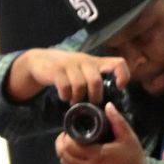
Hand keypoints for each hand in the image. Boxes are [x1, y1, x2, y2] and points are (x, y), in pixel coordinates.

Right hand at [15, 49, 129, 104]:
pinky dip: (66, 96)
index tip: (119, 87)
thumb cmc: (67, 70)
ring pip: (80, 85)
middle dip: (94, 96)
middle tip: (90, 103)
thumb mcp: (83, 71)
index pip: (118, 63)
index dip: (123, 75)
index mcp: (96, 62)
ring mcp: (70, 64)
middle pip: (96, 81)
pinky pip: (65, 86)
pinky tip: (64, 97)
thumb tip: (106, 103)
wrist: (40, 61)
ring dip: (78, 98)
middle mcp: (85, 61)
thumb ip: (94, 80)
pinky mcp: (56, 70)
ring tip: (74, 102)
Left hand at [54, 104, 147, 163]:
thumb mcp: (128, 137)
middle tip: (66, 137)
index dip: (65, 137)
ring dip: (65, 155)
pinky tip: (76, 159)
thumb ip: (117, 121)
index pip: (69, 146)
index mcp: (97, 156)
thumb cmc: (134, 158)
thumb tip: (107, 105)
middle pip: (64, 155)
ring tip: (70, 147)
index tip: (68, 132)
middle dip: (62, 144)